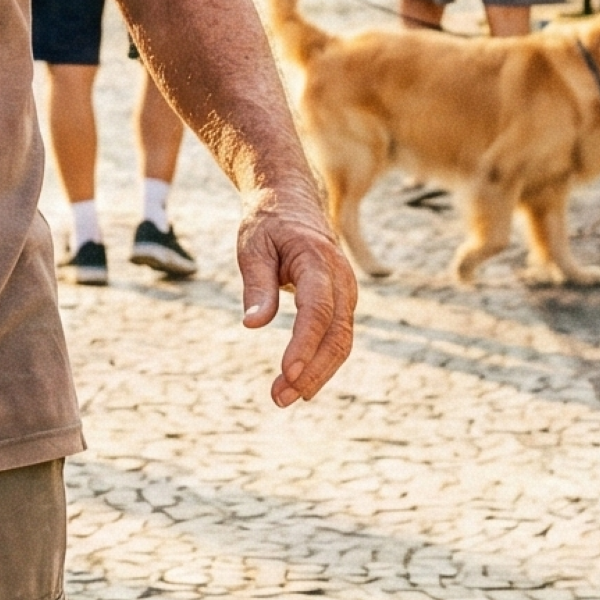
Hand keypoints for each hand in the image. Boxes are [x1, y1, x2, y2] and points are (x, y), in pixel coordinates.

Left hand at [235, 188, 356, 407]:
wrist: (291, 202)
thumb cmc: (268, 225)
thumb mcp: (252, 247)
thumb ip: (256, 286)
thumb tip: (253, 326)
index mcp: (317, 260)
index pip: (316, 310)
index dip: (304, 344)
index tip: (286, 372)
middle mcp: (341, 279)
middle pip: (336, 334)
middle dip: (311, 370)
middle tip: (279, 397)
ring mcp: (347, 292)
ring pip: (342, 341)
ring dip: (317, 373)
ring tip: (283, 397)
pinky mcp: (342, 303)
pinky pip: (339, 337)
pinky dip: (322, 362)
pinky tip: (300, 382)